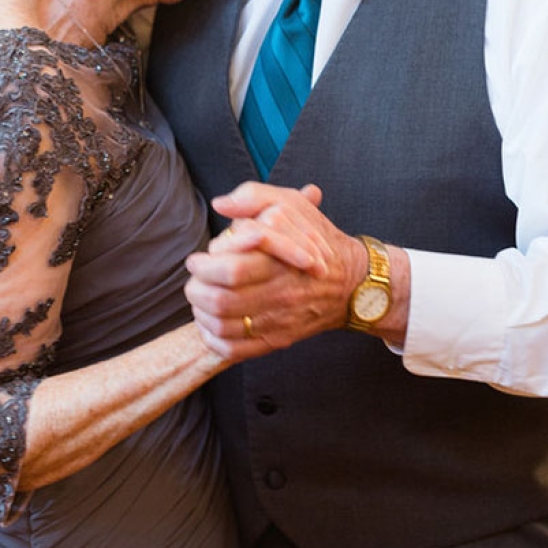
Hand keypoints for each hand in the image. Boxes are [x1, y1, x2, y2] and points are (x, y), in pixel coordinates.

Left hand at [185, 182, 368, 360]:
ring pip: (223, 326)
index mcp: (281, 262)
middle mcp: (280, 294)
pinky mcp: (276, 340)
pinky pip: (234, 350)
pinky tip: (210, 323)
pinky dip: (213, 339)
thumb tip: (221, 203)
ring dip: (201, 312)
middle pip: (222, 300)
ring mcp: (278, 321)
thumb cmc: (317, 241)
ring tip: (200, 298)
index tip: (198, 258)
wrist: (353, 285)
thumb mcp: (292, 205)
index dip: (205, 264)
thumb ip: (254, 197)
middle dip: (197, 289)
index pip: (232, 269)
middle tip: (194, 278)